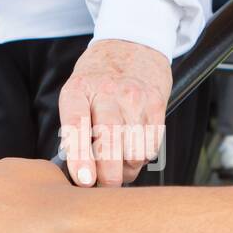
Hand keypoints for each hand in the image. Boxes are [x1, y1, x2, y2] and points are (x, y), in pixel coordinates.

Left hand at [59, 39, 170, 187]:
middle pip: (110, 142)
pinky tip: (133, 148)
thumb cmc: (98, 80)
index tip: (85, 180)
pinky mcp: (156, 104)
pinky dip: (142, 157)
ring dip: (127, 169)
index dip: (80, 157)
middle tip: (105, 187)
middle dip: (108, 176)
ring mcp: (134, 97)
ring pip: (134, 151)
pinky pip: (151, 146)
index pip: (77, 125)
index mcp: (79, 90)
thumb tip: (80, 176)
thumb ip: (76, 130)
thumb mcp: (77, 94)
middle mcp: (107, 92)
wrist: (132, 45)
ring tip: (120, 164)